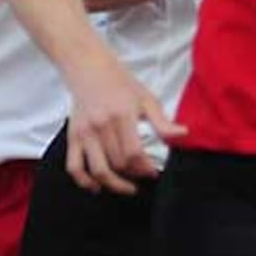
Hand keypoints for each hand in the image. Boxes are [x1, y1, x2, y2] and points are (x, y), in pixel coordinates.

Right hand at [65, 62, 187, 194]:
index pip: (134, 153)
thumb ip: (162, 122)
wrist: (89, 68)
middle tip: (142, 175)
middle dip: (133, 174)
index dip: (145, 168)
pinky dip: (84, 181)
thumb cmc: (120, 82)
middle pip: (118, 163)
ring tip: (126, 187)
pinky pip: (74, 167)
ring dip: (113, 184)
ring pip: (98, 170)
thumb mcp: (146, 99)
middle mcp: (101, 125)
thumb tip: (182, 134)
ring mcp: (84, 132)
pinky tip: (96, 187)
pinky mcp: (72, 136)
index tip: (153, 172)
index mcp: (122, 115)